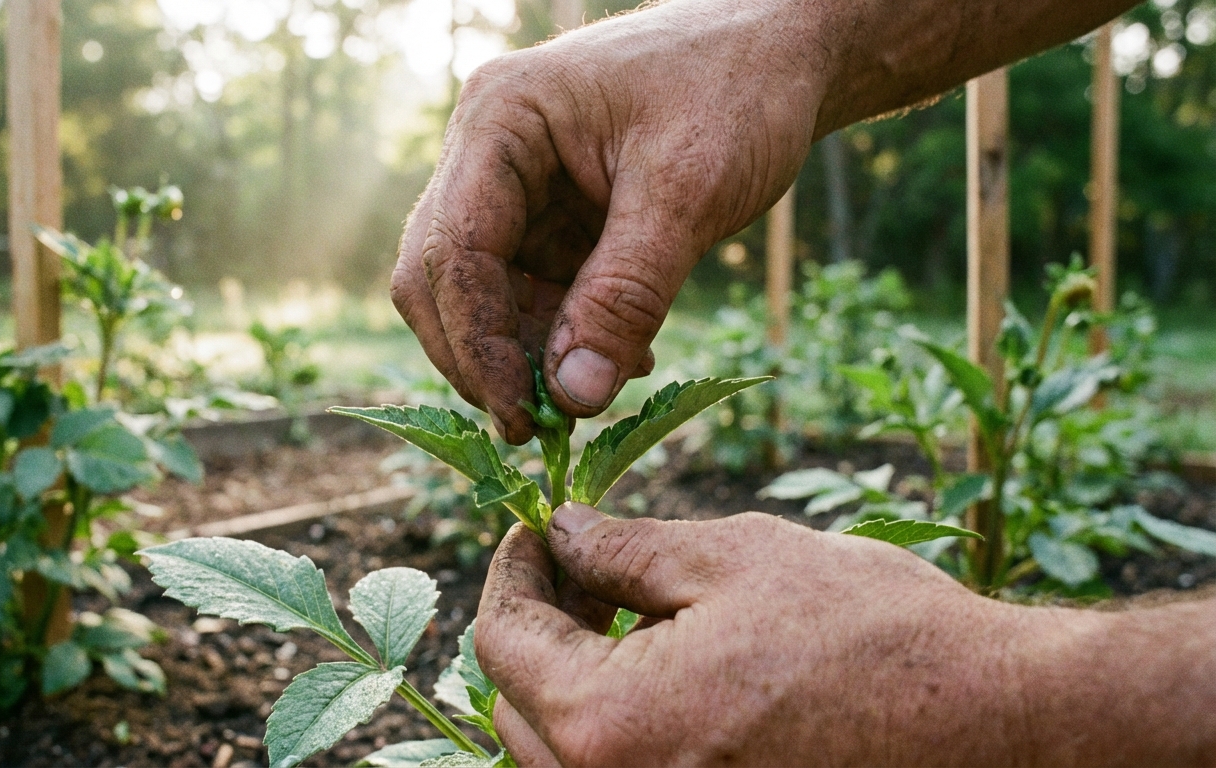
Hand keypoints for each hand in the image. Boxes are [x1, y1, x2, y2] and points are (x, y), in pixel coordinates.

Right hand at [391, 0, 1135, 444]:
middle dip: (483, 357)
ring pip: (485, 295)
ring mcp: (516, 185)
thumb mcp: (688, 193)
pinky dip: (564, 337)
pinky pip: (533, 293)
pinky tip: (620, 359)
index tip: (522, 419)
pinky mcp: (550, 216)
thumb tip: (573, 399)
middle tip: (538, 429)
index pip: (455, 249)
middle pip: (443, 276)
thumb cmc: (739, 91)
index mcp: (502, 120)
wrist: (785, 51)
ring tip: (597, 392)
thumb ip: (626, 296)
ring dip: (528, 355)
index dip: (477, 343)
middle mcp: (488, 151)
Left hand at [474, 504, 1215, 765]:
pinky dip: (618, 721)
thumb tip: (561, 531)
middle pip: (518, 705)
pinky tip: (666, 666)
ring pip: (561, 750)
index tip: (539, 526)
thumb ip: (624, 549)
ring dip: (572, 676)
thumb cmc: (872, 635)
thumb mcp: (733, 558)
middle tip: (581, 560)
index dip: (514, 569)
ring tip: (624, 608)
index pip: (503, 642)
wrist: (996, 725)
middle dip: (538, 622)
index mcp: (608, 726)